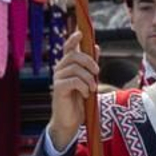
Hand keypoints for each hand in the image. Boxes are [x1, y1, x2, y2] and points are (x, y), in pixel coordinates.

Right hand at [46, 30, 97, 149]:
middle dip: (89, 62)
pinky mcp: (58, 88)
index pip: (68, 48)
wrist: (70, 121)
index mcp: (67, 66)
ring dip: (89, 78)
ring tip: (92, 89)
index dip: (74, 39)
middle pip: (75, 55)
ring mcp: (58, 78)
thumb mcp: (88, 81)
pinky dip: (84, 87)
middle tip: (97, 73)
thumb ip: (90, 66)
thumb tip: (96, 47)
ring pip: (76, 68)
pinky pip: (74, 81)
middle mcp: (60, 69)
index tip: (81, 33)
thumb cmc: (79, 101)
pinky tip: (85, 95)